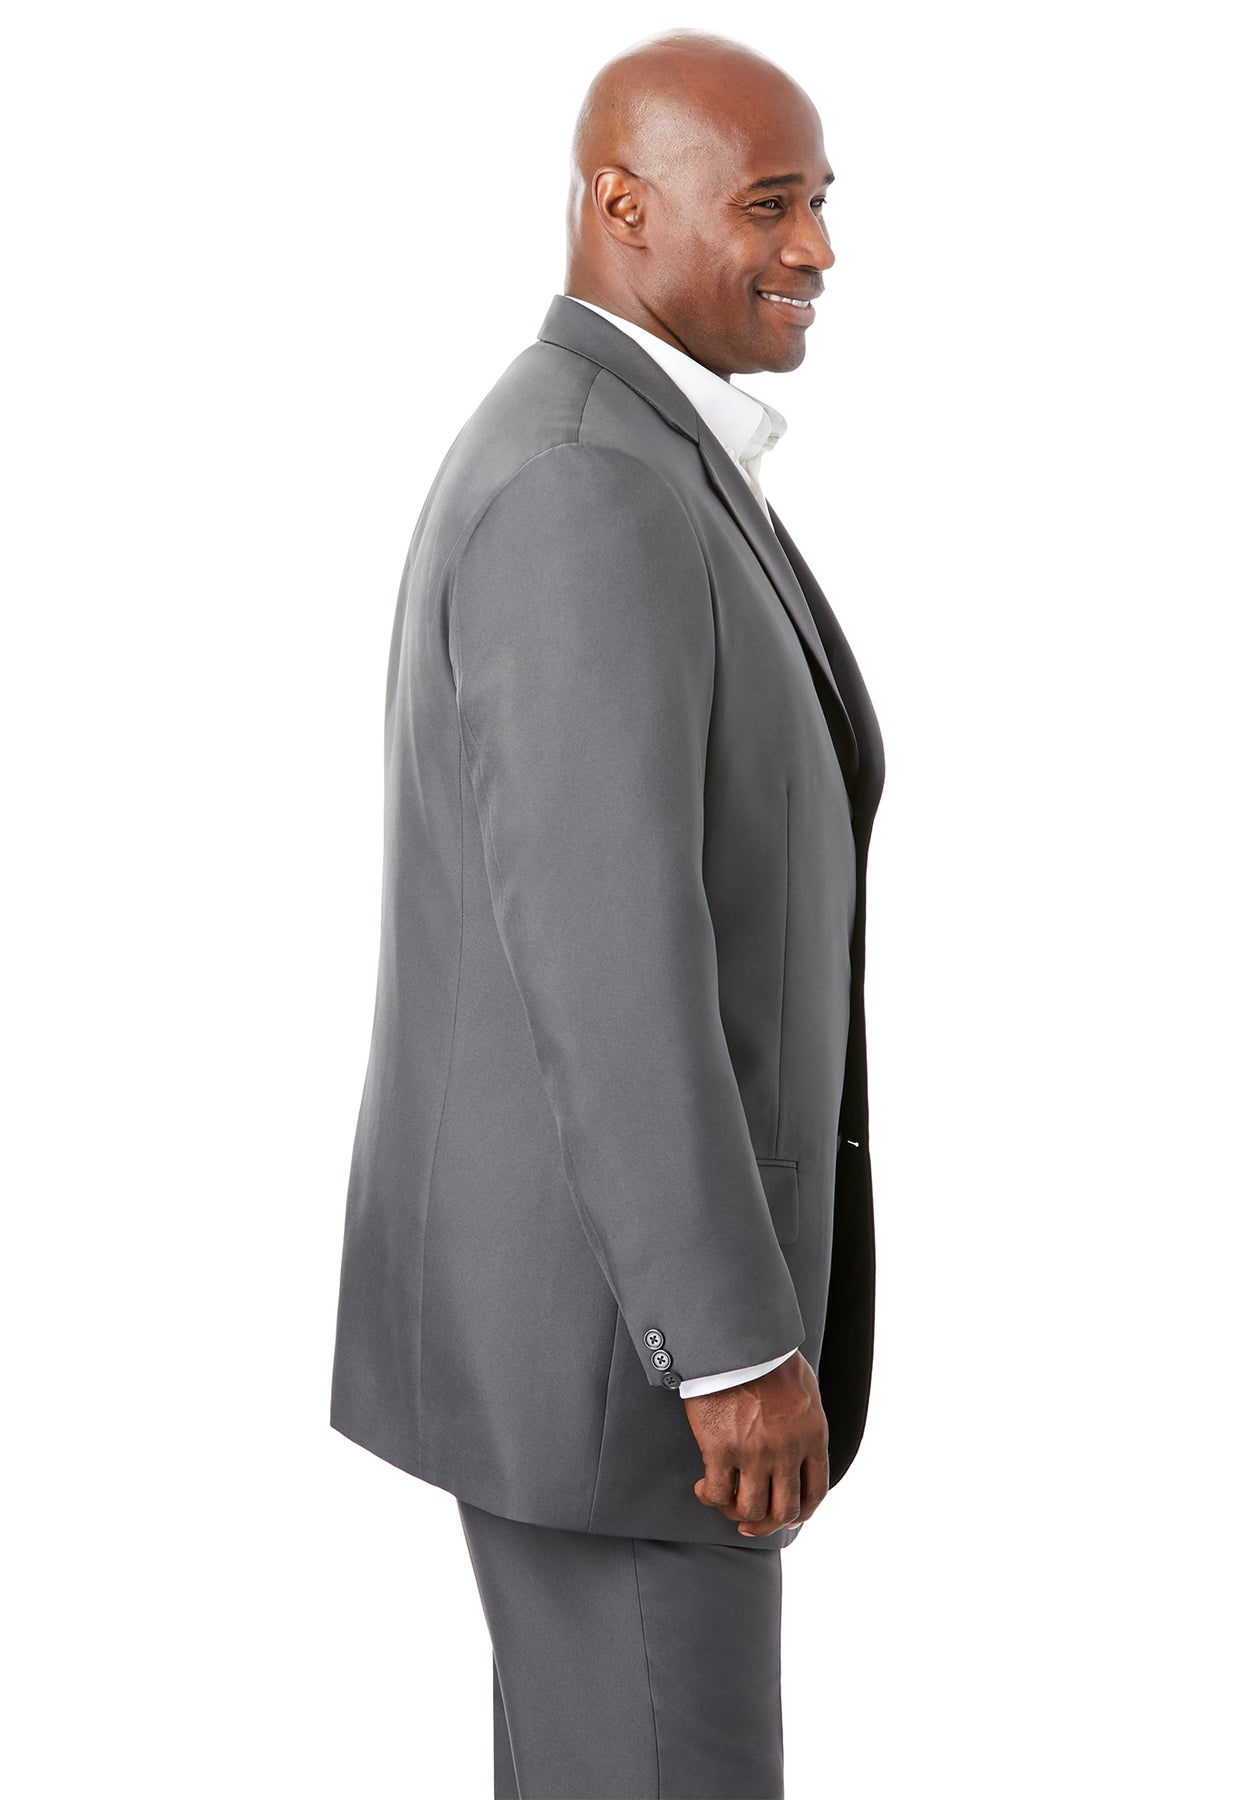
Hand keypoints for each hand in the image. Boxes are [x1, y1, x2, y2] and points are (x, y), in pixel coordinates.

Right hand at [683, 1351, 829, 1536]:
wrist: (736, 1340)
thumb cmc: (768, 1358)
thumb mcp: (804, 1391)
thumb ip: (805, 1424)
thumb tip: (802, 1448)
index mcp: (811, 1436)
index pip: (815, 1492)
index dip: (801, 1513)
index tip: (788, 1517)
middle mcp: (787, 1450)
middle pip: (783, 1510)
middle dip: (768, 1524)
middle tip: (751, 1523)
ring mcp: (754, 1453)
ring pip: (750, 1509)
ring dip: (736, 1513)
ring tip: (725, 1501)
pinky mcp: (721, 1449)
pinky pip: (716, 1492)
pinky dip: (708, 1497)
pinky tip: (702, 1487)